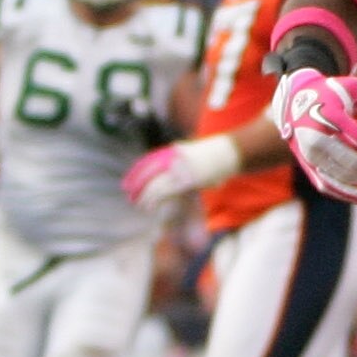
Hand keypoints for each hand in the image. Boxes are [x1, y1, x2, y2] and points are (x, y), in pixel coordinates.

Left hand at [123, 135, 240, 210]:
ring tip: (141, 206)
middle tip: (130, 198)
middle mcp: (174, 159)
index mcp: (172, 152)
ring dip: (146, 197)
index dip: (135, 175)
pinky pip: (167, 192)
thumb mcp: (191, 149)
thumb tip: (172, 152)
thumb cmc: (212, 153)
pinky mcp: (189, 181)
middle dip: (137, 188)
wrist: (230, 152)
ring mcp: (181, 170)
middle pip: (149, 176)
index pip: (146, 163)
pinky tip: (151, 207)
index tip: (126, 185)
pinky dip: (157, 200)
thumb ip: (179, 152)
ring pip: (156, 185)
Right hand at [271, 69, 356, 204]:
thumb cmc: (330, 92)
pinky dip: (346, 194)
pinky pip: (327, 185)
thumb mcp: (354, 88)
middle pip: (354, 162)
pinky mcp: (307, 166)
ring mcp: (310, 155)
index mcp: (329, 117)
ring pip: (344, 175)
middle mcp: (317, 138)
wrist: (294, 100)